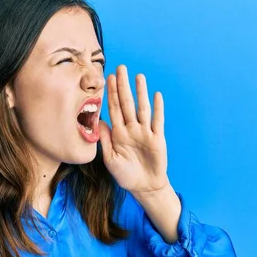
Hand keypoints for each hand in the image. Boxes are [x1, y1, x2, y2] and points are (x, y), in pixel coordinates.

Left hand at [99, 65, 169, 195]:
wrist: (144, 187)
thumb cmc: (125, 175)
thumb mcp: (110, 160)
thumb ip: (105, 141)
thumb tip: (98, 122)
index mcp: (118, 133)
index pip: (113, 109)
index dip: (110, 94)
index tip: (108, 79)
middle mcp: (131, 129)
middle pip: (127, 104)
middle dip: (123, 87)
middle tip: (121, 69)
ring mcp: (145, 132)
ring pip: (142, 108)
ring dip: (140, 92)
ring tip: (138, 77)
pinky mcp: (157, 139)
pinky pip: (157, 121)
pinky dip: (157, 108)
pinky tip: (156, 95)